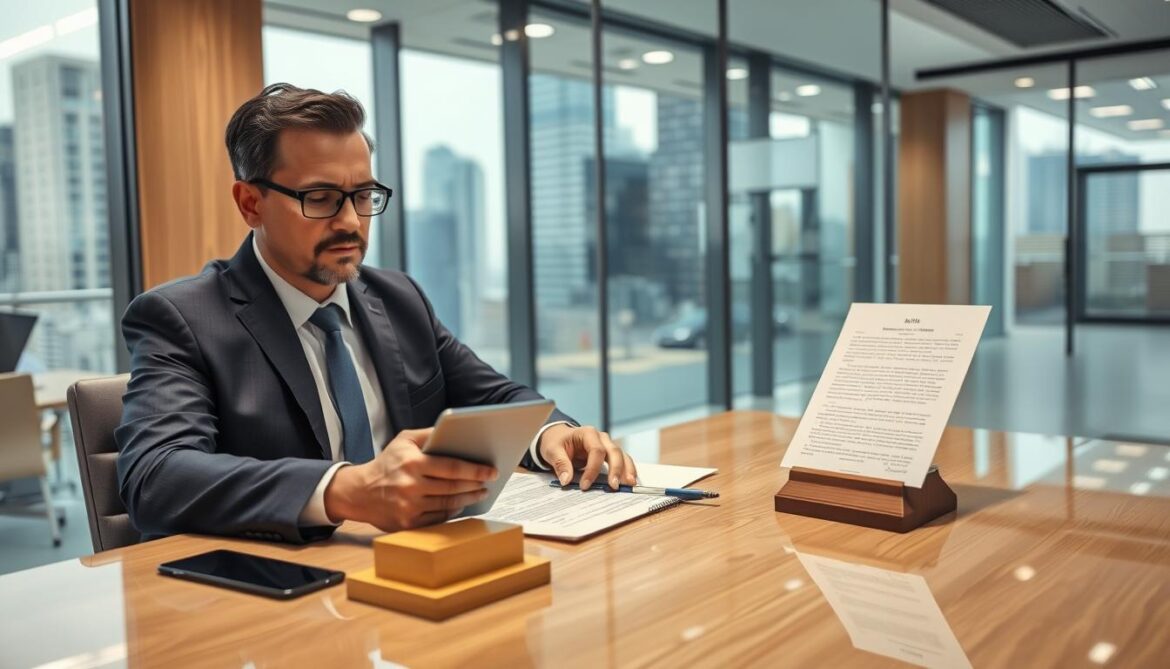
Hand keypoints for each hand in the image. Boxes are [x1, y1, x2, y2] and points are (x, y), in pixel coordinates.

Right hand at [323, 428, 497, 531]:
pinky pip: (438, 518)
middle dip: (476, 484)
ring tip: (479, 492)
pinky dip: (452, 512)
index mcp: (412, 463)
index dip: (475, 470)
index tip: (490, 470)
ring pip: (448, 504)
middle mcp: (411, 486)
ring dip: (468, 499)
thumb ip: (428, 434)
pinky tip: (461, 504)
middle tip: (489, 482)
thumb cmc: (386, 463)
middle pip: (453, 487)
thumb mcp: (403, 440)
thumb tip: (455, 429)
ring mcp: (409, 507)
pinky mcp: (408, 523)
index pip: (452, 467)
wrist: (359, 492)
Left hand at [539, 424, 636, 489]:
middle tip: (614, 486)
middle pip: (614, 451)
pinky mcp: (609, 454)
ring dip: (627, 470)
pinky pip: (622, 460)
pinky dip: (627, 470)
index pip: (596, 451)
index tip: (585, 485)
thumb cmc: (556, 442)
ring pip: (622, 455)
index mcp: (588, 433)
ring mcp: (607, 445)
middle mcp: (601, 438)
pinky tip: (629, 481)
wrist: (559, 437)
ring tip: (630, 484)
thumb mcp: (552, 450)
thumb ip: (560, 464)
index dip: (592, 469)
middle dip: (616, 469)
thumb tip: (566, 480)